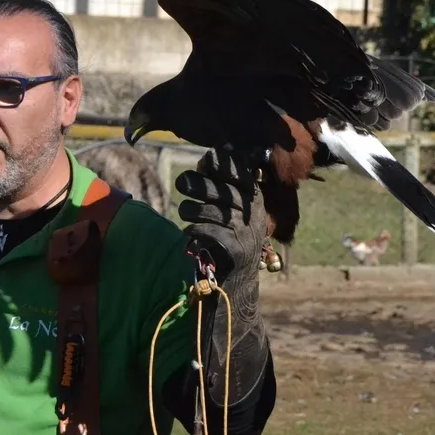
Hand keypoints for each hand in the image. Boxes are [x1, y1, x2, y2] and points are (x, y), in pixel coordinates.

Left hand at [175, 147, 266, 283]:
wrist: (237, 279)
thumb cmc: (228, 237)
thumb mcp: (229, 210)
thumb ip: (220, 185)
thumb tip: (208, 156)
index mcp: (254, 200)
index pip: (243, 178)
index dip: (226, 167)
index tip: (207, 158)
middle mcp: (254, 216)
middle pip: (228, 195)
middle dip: (202, 186)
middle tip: (180, 182)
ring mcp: (248, 235)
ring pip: (219, 214)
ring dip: (196, 209)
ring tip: (182, 210)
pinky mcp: (238, 252)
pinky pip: (215, 234)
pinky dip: (198, 230)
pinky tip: (189, 230)